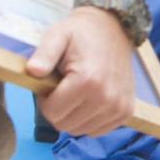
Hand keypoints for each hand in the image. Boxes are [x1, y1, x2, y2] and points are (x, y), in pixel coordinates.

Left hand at [27, 6, 134, 137]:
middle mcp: (107, 98)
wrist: (113, 28)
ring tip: (78, 91)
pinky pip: (98, 131)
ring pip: (81, 131)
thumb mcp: (57, 35)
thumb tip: (32, 71)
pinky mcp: (126, 112)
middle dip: (59, 109)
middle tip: (64, 87)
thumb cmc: (81, 34)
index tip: (52, 83)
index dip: (45, 100)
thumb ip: (44, 54)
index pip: (52, 113)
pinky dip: (89, 120)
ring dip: (74, 116)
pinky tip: (90, 100)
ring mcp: (119, 107)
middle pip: (65, 125)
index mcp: (88, 81)